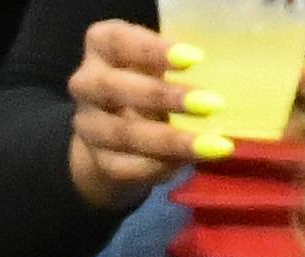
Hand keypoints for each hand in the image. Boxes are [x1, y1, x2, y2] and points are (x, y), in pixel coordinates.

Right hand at [65, 20, 225, 209]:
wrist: (115, 130)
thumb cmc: (147, 81)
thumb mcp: (157, 64)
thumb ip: (176, 67)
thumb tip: (219, 87)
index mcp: (101, 46)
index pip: (119, 41)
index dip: (153, 50)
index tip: (194, 58)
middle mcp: (85, 83)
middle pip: (115, 89)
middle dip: (164, 97)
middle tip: (211, 104)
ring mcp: (87, 125)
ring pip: (123, 134)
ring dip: (170, 141)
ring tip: (213, 145)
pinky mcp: (96, 160)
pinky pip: (125, 167)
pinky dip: (158, 167)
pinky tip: (187, 163)